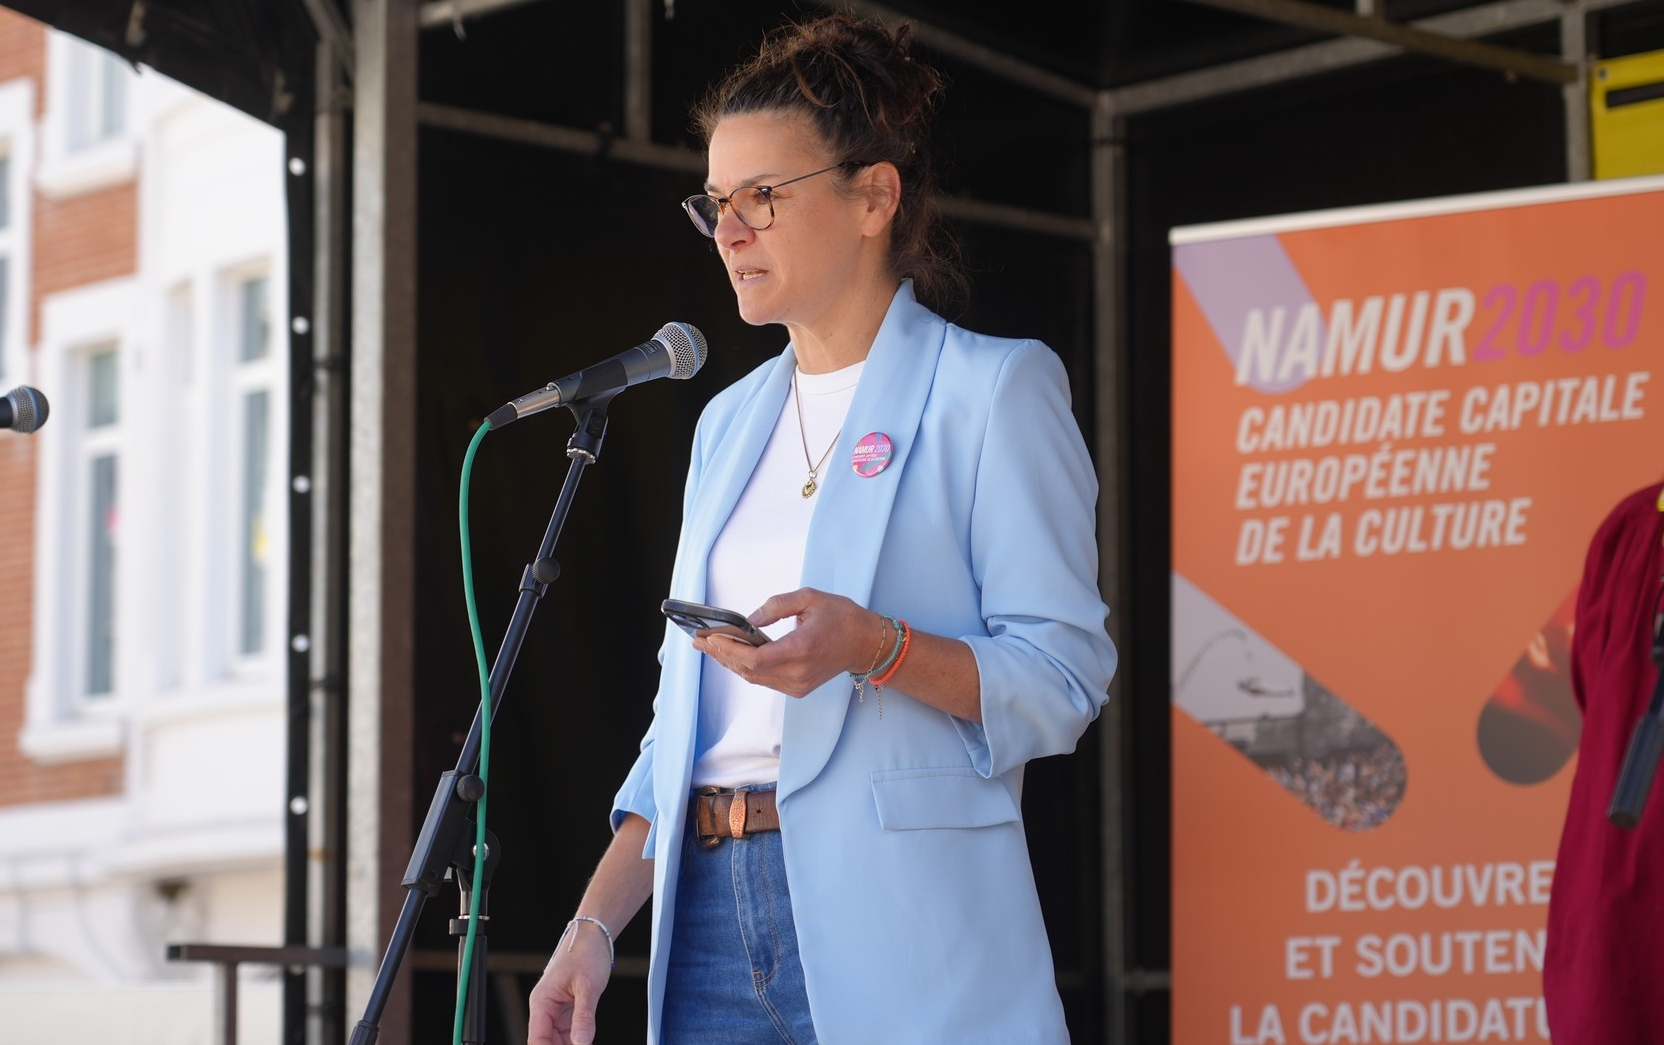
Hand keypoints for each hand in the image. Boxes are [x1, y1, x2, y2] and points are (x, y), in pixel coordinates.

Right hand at [527, 924, 612, 1044]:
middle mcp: (546, 1006)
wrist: (593, 935)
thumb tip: (581, 1043)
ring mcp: (557, 1008)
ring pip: (558, 1038)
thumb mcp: (588, 987)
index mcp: (542, 1001)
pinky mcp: (568, 1007)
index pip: (537, 1039)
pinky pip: (569, 1030)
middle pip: (547, 1041)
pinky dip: (577, 1038)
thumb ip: (584, 1017)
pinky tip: (586, 1042)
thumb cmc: (586, 952)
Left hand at [692, 587, 878, 697]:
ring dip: (731, 662)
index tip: (709, 638)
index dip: (729, 650)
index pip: (755, 659)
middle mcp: (798, 673)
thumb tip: (749, 620)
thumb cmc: (841, 617)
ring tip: (710, 647)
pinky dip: (746, 668)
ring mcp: (798, 685)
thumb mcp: (810, 598)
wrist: (865, 644)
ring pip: (754, 678)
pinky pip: (765, 681)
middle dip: (721, 655)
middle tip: (699, 641)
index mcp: (801, 649)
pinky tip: (733, 655)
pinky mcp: (798, 689)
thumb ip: (776, 606)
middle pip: (749, 671)